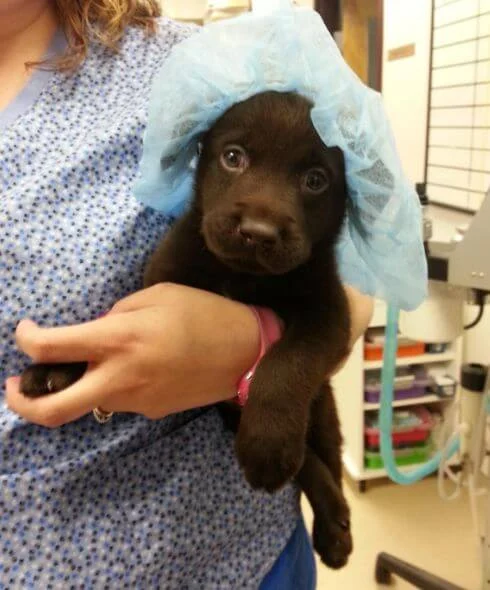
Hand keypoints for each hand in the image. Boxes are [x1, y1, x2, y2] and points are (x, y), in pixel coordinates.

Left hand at [5, 283, 259, 426]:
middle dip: (23, 403)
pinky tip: (144, 367)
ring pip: (90, 402)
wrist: (245, 351)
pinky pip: (121, 401)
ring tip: (105, 360)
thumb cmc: (202, 312)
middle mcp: (120, 378)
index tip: (27, 332)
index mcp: (118, 339)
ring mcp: (136, 402)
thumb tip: (97, 332)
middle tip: (17, 388)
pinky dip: (117, 386)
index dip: (27, 340)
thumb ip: (117, 314)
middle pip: (54, 411)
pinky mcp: (152, 412)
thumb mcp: (156, 295)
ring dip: (83, 384)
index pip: (51, 348)